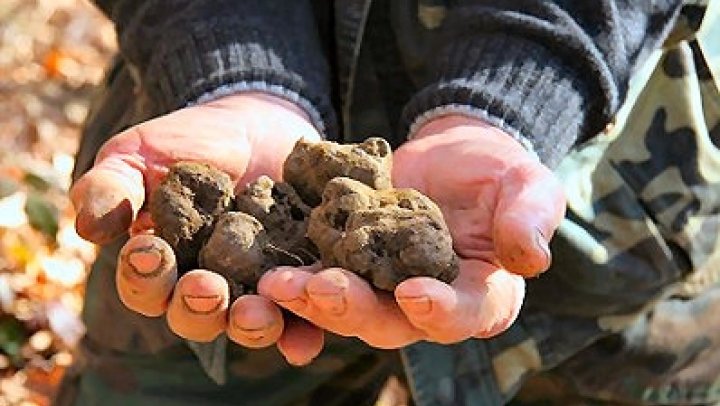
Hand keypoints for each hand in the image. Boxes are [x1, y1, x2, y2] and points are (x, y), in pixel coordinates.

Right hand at [71, 92, 323, 364]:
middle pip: (196, 318)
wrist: (258, 126)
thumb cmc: (189, 142)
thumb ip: (112, 186)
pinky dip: (302, 334)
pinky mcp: (299, 283)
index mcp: (162, 267)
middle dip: (198, 307)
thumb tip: (89, 226)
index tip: (150, 251)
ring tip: (255, 311)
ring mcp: (255, 289)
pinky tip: (306, 338)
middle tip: (205, 288)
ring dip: (250, 325)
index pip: (145, 286)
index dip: (144, 276)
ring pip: (247, 325)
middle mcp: (206, 289)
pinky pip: (302, 320)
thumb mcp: (139, 154)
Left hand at [260, 114, 565, 345]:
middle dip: (357, 310)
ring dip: (313, 300)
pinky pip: (322, 277)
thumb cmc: (499, 171)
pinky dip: (297, 276)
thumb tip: (532, 260)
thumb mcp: (527, 184)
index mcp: (481, 295)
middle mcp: (428, 305)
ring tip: (278, 285)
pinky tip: (267, 268)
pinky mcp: (352, 266)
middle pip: (393, 323)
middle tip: (324, 290)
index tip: (414, 294)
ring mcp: (384, 290)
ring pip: (349, 308)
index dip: (441, 310)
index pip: (466, 314)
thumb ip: (530, 218)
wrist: (454, 155)